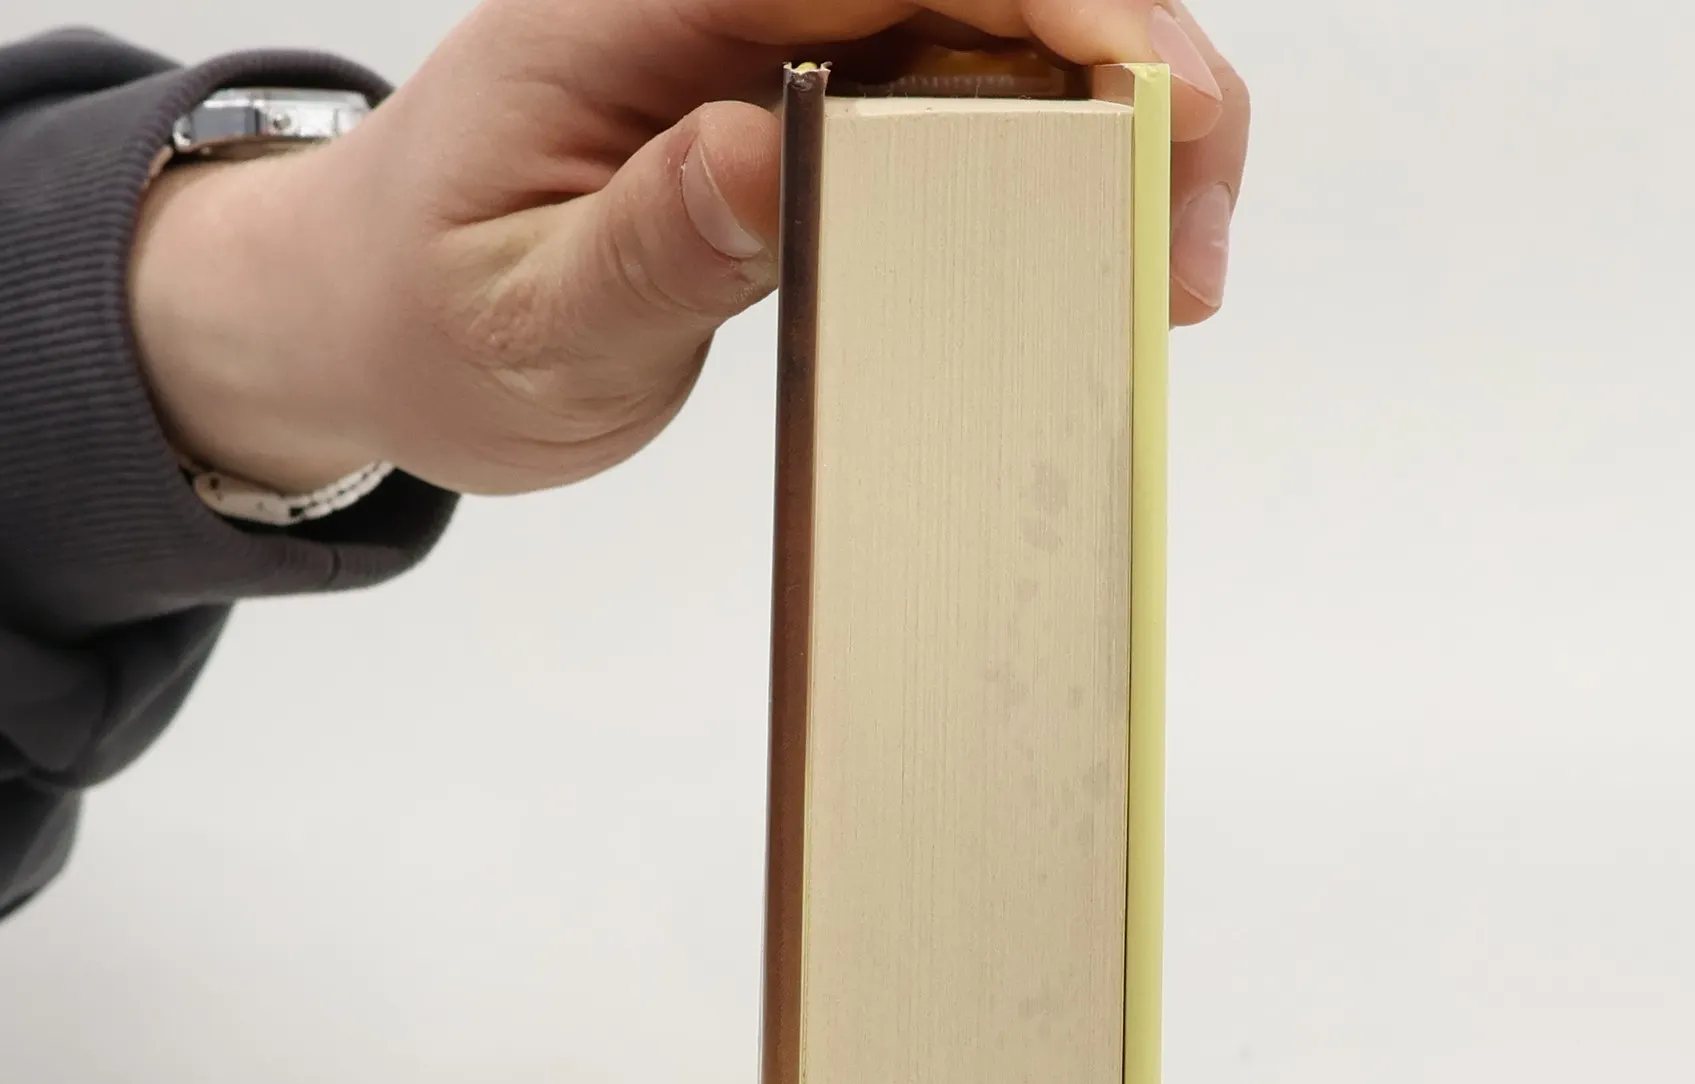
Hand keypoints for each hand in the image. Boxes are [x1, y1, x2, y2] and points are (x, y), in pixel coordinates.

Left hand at [130, 1, 1248, 499]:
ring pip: (1000, 38)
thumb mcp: (520, 314)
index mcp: (657, 1)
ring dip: (1113, 134)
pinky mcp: (810, 117)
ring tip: (1170, 270)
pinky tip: (1093, 252)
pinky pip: (963, 110)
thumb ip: (650, 242)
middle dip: (1133, 79)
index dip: (1064, 17)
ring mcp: (783, 53)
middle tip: (1196, 245)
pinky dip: (1052, 173)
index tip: (1159, 122)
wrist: (374, 316)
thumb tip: (785, 153)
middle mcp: (737, 0)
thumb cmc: (428, 310)